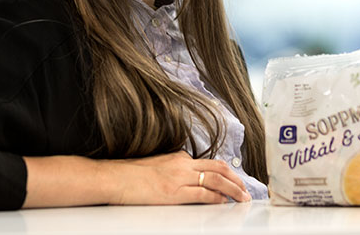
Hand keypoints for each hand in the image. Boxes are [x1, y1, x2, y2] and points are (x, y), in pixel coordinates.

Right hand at [109, 150, 251, 204]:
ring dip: (232, 188)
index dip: (225, 172)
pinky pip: (201, 194)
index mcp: (178, 158)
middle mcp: (182, 165)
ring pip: (214, 179)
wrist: (114, 178)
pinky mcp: (173, 192)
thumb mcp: (156, 166)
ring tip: (242, 197)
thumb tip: (185, 179)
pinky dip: (215, 197)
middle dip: (235, 178)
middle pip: (218, 168)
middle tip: (246, 189)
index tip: (234, 179)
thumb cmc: (130, 175)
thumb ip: (173, 170)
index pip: (208, 163)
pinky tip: (223, 201)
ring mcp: (178, 178)